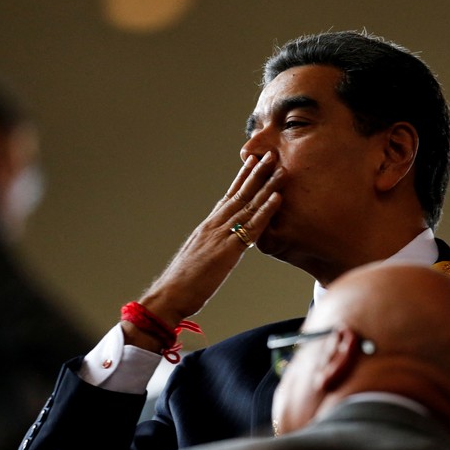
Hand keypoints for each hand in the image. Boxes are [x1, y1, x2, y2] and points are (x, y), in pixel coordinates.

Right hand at [124, 151, 282, 349]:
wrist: (169, 296)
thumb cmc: (183, 283)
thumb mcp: (200, 258)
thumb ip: (213, 246)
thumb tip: (223, 245)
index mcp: (208, 227)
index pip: (228, 197)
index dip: (242, 178)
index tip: (253, 161)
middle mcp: (214, 225)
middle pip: (240, 194)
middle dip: (257, 173)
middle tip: (271, 154)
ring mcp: (220, 236)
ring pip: (248, 205)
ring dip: (267, 186)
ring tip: (281, 169)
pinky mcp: (227, 250)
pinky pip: (251, 227)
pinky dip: (265, 211)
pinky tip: (277, 199)